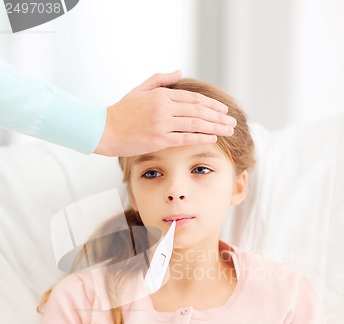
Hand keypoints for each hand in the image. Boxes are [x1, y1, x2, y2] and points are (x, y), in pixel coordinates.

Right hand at [94, 70, 235, 156]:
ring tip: (227, 131)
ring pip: (195, 125)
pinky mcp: (158, 140)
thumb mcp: (140, 90)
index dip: (211, 104)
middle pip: (198, 111)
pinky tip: (212, 138)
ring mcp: (162, 124)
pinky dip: (200, 138)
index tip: (223, 110)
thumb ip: (160, 80)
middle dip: (218, 117)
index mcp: (161, 96)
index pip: (193, 99)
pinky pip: (184, 138)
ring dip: (214, 128)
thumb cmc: (122, 111)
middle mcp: (164, 108)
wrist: (105, 130)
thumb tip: (179, 72)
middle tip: (232, 122)